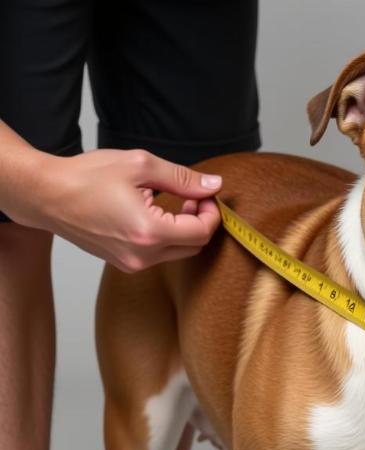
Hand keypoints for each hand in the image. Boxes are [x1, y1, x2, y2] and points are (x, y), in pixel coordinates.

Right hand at [15, 148, 222, 271]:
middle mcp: (143, 255)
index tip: (206, 195)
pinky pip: (159, 255)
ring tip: (175, 203)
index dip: (211, 213)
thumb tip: (213, 185)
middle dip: (201, 222)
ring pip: (178, 252)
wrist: (46, 195)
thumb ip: (182, 178)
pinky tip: (156, 215)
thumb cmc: (86, 176)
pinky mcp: (125, 264)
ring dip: (184, 230)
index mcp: (149, 232)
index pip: (201, 232)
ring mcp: (133, 263)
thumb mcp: (140, 166)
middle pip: (194, 247)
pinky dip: (167, 237)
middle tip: (193, 197)